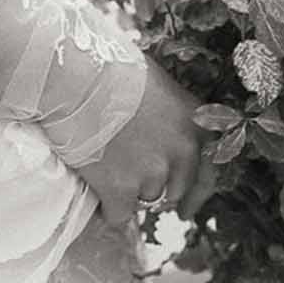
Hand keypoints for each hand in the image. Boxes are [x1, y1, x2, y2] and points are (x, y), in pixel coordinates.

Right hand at [73, 55, 213, 227]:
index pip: (208, 172)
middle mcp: (181, 151)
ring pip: (144, 201)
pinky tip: (94, 192)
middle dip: (155, 188)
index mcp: (194, 123)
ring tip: (104, 169)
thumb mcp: (155, 85)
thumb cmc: (109, 68)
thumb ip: (167, 116)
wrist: (75, 76)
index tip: (187, 210)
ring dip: (128, 193)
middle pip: (173, 191)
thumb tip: (159, 135)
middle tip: (130, 178)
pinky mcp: (121, 189)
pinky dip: (106, 208)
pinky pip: (118, 214)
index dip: (196, 194)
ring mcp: (152, 173)